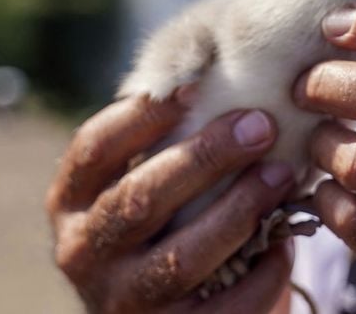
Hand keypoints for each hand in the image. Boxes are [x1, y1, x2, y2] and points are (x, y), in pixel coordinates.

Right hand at [45, 94, 294, 312]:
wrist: (159, 309)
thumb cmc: (162, 221)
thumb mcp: (144, 180)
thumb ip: (163, 138)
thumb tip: (210, 66)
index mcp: (70, 202)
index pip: (94, 149)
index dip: (143, 115)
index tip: (198, 86)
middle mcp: (84, 252)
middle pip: (140, 200)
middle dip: (205, 159)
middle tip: (261, 126)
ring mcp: (122, 299)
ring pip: (181, 257)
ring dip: (238, 211)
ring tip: (281, 176)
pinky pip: (222, 307)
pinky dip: (260, 272)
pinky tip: (285, 242)